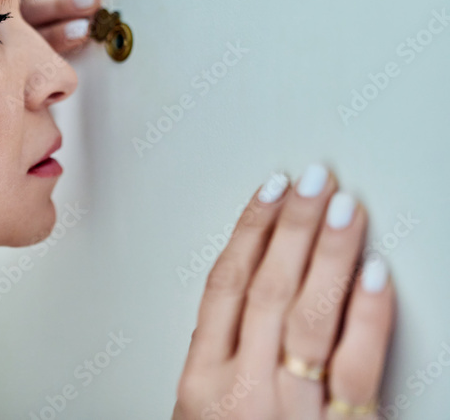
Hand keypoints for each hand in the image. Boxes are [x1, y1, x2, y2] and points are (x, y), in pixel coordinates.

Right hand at [172, 164, 395, 419]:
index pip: (225, 285)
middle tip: (311, 179)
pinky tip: (375, 273)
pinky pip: (359, 362)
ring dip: (327, 251)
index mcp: (201, 384)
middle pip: (268, 285)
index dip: (248, 231)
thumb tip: (236, 303)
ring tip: (342, 205)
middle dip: (291, 224)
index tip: (267, 193)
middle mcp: (244, 389)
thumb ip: (215, 364)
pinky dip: (368, 313)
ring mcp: (294, 409)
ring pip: (310, 310)